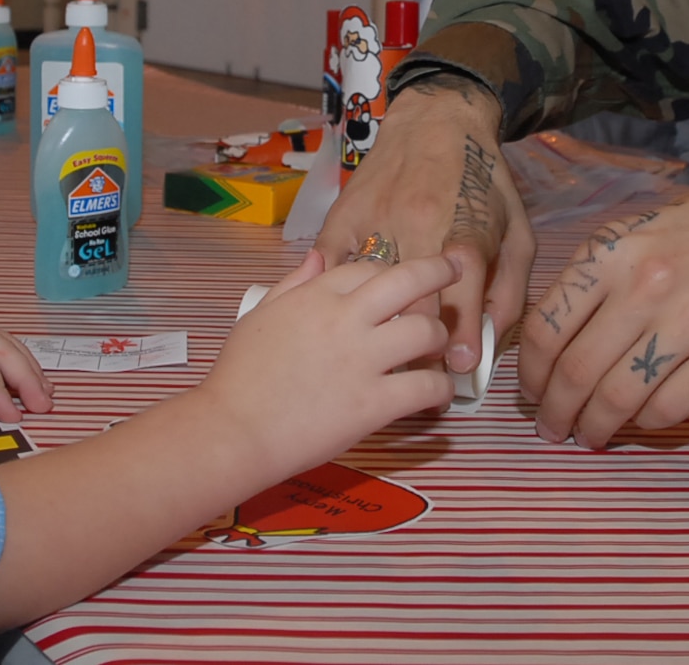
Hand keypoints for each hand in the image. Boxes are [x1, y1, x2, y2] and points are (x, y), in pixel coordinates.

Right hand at [0, 251, 462, 627]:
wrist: (233, 430)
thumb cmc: (239, 376)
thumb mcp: (259, 315)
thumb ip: (293, 285)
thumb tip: (319, 259)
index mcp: (315, 296)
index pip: (368, 266)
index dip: (390, 272)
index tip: (399, 284)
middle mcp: (345, 319)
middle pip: (409, 281)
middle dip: (438, 270)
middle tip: (455, 270)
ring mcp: (362, 361)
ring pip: (425, 331)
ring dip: (438, 337)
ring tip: (437, 349)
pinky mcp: (374, 403)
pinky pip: (425, 387)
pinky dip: (438, 389)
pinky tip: (436, 394)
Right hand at [315, 74, 534, 374]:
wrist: (437, 120)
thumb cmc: (483, 180)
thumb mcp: (517, 230)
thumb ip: (510, 288)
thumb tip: (490, 340)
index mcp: (461, 227)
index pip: (460, 295)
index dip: (459, 338)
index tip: (458, 367)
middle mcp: (415, 225)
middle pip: (408, 300)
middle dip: (416, 342)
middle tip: (422, 365)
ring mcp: (373, 221)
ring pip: (368, 290)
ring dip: (376, 325)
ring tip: (383, 351)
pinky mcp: (341, 217)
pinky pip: (331, 267)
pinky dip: (337, 294)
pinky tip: (345, 314)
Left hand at [519, 170, 688, 447]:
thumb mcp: (630, 235)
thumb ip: (587, 280)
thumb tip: (545, 346)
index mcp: (611, 256)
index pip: (548, 330)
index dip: (531, 374)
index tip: (531, 395)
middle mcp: (646, 287)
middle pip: (578, 372)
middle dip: (556, 412)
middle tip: (552, 429)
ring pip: (621, 398)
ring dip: (596, 427)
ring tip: (589, 436)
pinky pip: (671, 408)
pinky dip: (646, 424)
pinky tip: (638, 421)